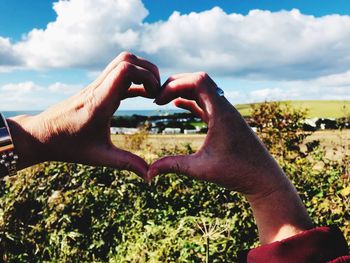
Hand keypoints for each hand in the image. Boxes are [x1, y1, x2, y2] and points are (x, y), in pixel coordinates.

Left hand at [7, 52, 159, 178]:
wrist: (41, 135)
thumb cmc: (68, 145)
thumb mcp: (99, 157)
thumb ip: (127, 163)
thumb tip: (149, 175)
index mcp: (100, 102)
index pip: (125, 70)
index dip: (146, 76)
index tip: (154, 96)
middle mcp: (98, 88)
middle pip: (126, 59)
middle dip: (148, 70)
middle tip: (157, 92)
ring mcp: (96, 86)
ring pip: (122, 62)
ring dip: (141, 72)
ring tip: (152, 93)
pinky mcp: (96, 89)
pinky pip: (119, 75)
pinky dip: (135, 80)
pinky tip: (143, 95)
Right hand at [148, 72, 285, 197]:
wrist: (263, 178)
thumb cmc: (237, 173)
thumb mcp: (201, 169)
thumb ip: (173, 166)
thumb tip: (148, 172)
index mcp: (221, 113)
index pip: (199, 80)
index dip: (175, 85)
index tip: (159, 102)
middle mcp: (224, 108)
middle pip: (199, 80)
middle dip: (176, 84)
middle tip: (157, 98)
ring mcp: (225, 113)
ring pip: (202, 90)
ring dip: (183, 90)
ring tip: (162, 100)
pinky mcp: (224, 121)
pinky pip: (205, 102)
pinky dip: (190, 100)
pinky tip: (178, 104)